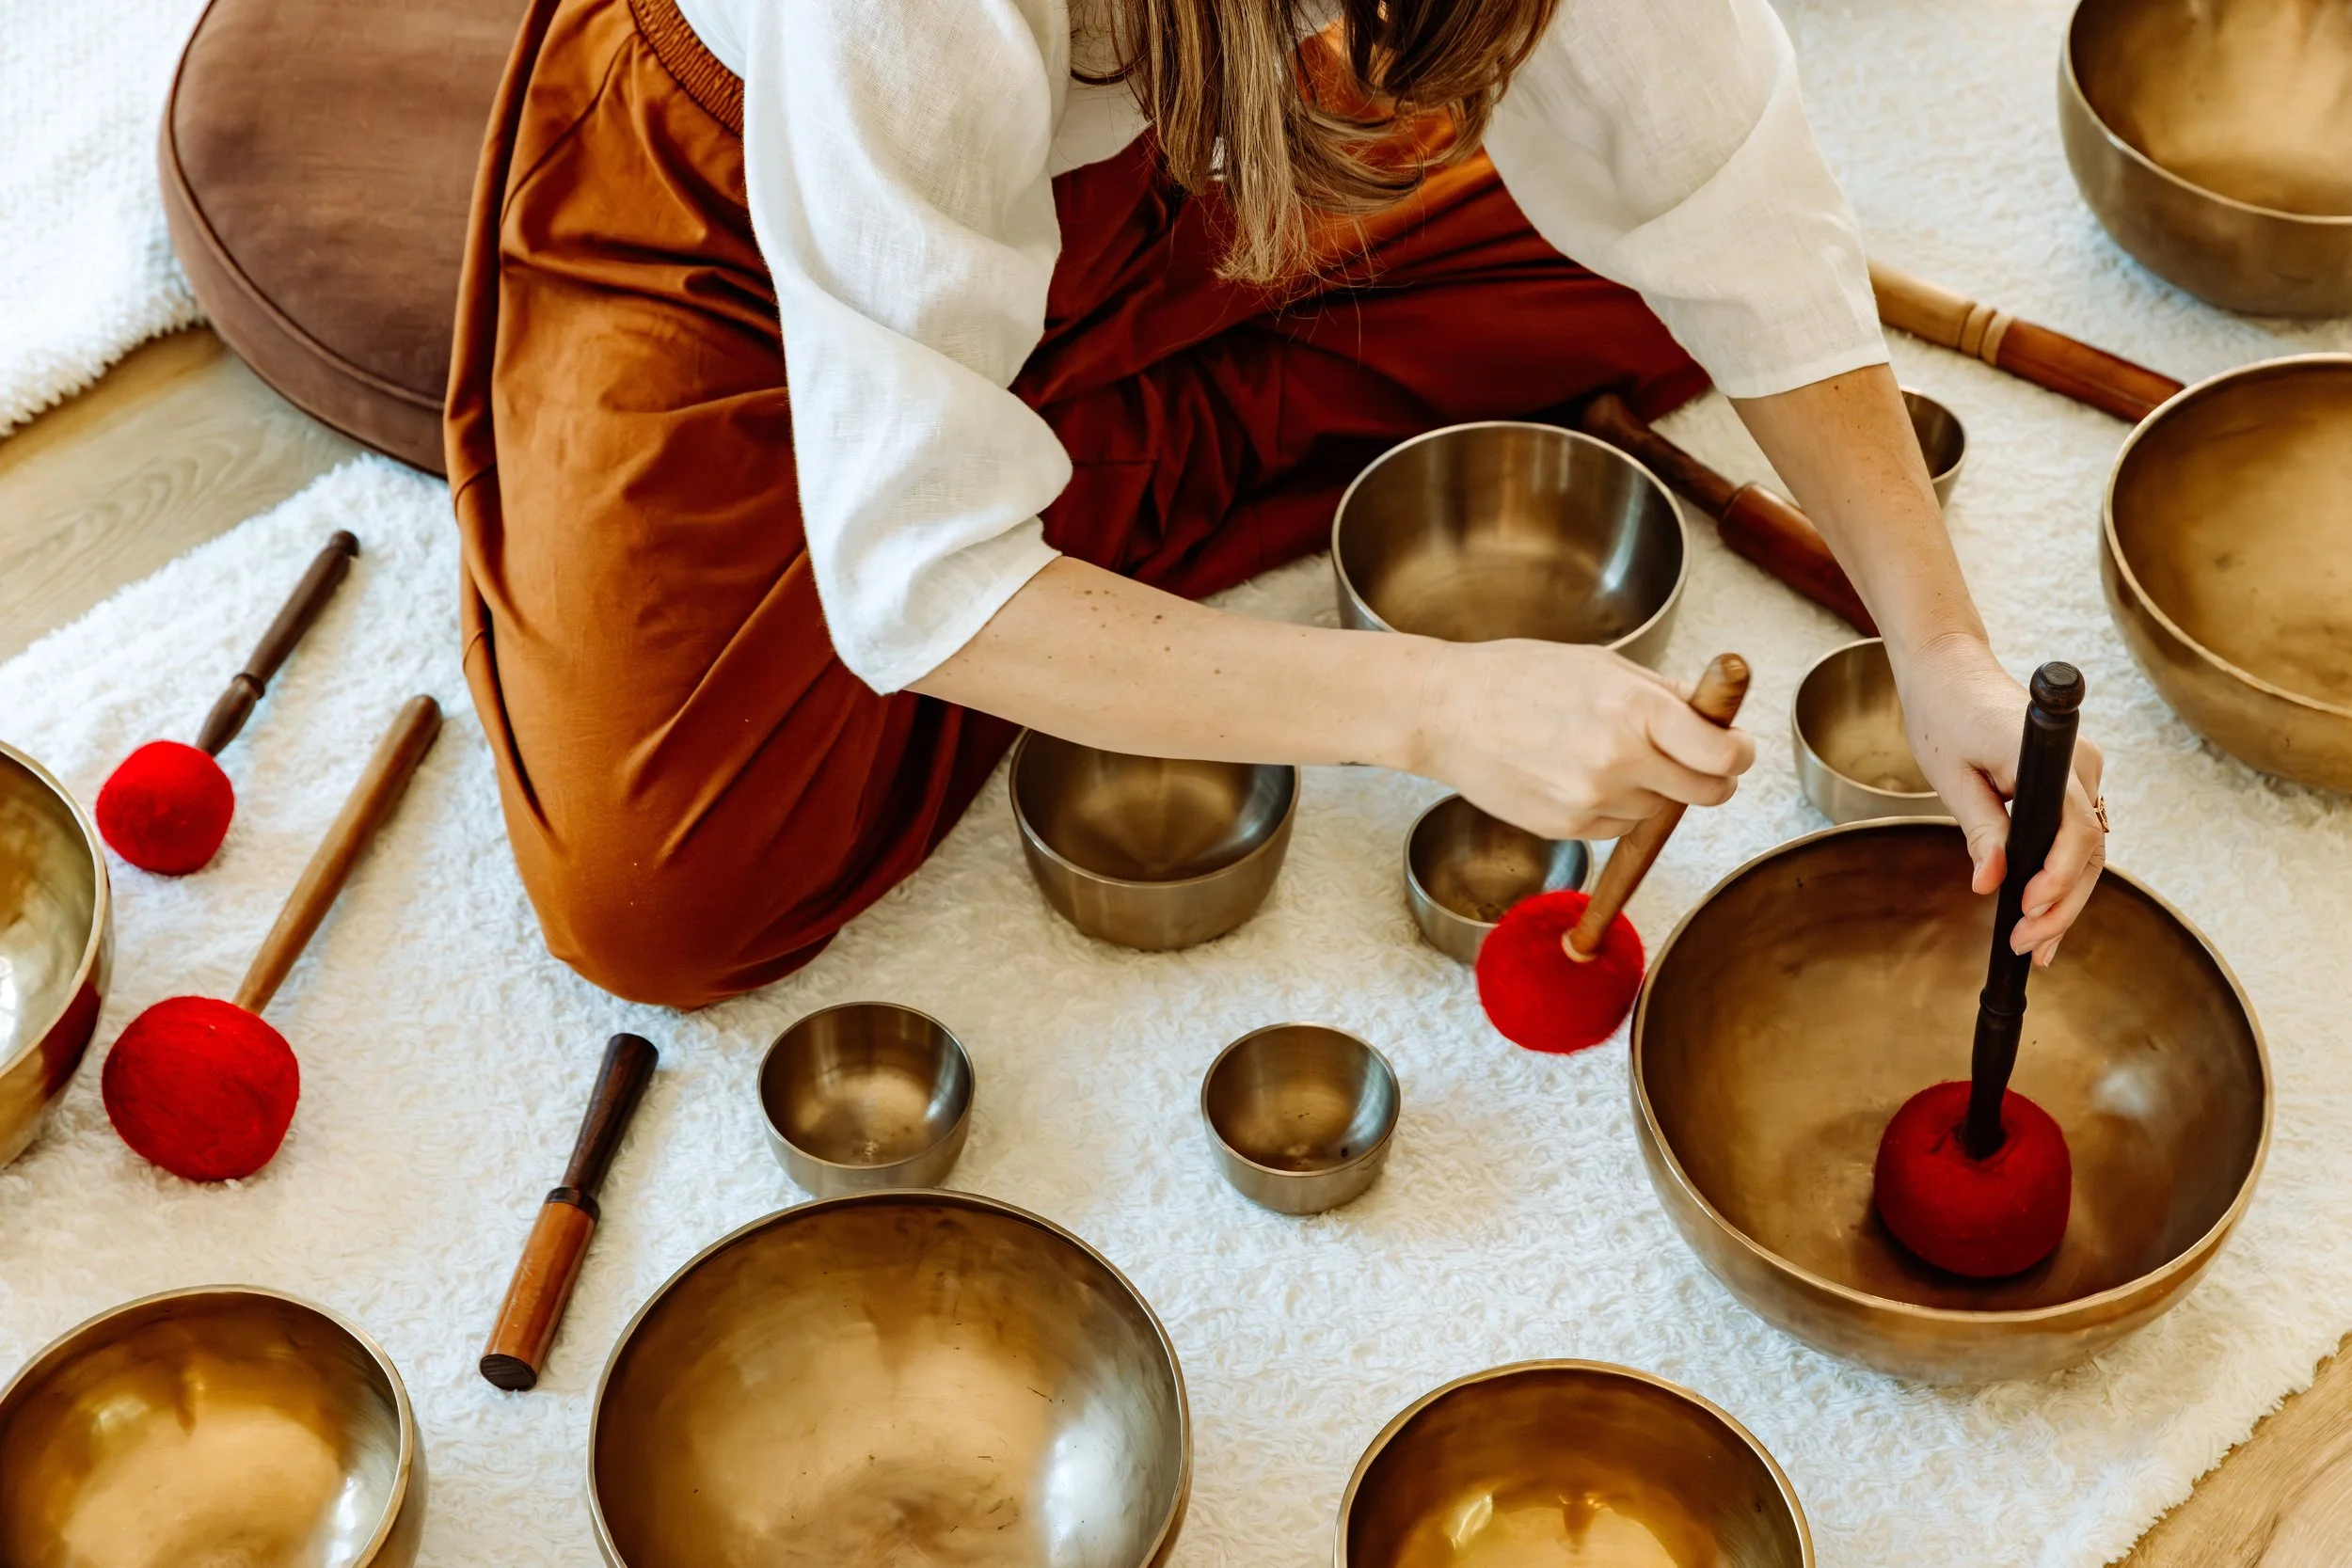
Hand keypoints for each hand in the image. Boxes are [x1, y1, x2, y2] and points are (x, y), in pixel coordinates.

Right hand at [1412, 640, 1754, 840]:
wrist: (1445, 713)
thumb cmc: (1516, 678)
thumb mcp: (1601, 666)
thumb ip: (1665, 694)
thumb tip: (1714, 713)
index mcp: (1635, 710)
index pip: (1724, 754)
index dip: (1739, 752)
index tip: (1735, 746)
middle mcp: (1619, 761)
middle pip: (1707, 793)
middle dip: (1707, 776)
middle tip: (1688, 756)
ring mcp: (1593, 802)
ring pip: (1660, 811)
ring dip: (1651, 790)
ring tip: (1602, 754)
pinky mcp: (1568, 829)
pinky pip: (1618, 827)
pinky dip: (1613, 807)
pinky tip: (1574, 774)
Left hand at [1896, 634, 2106, 964]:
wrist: (1950, 670)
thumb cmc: (1944, 713)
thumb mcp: (1951, 777)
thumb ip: (1980, 830)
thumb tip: (1991, 883)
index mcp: (2045, 754)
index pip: (2073, 827)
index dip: (2057, 876)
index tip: (2028, 909)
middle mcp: (2078, 764)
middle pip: (2089, 848)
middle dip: (2061, 904)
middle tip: (2027, 945)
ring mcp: (2081, 773)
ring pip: (2088, 850)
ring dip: (2066, 900)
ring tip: (2036, 945)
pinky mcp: (2072, 784)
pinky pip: (2077, 837)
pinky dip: (2063, 876)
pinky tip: (2044, 915)